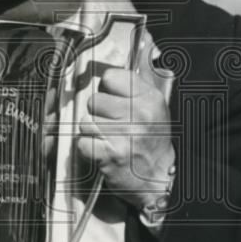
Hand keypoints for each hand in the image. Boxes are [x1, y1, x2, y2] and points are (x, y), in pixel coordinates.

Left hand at [77, 66, 174, 210]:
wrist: (159, 180)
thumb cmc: (153, 142)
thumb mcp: (155, 108)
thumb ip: (137, 84)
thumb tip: (124, 61)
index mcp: (150, 98)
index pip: (111, 77)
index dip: (108, 90)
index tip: (115, 101)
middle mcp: (139, 114)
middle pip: (94, 100)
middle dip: (98, 113)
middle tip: (113, 126)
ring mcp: (124, 134)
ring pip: (85, 121)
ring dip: (92, 132)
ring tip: (108, 139)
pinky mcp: (109, 154)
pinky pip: (82, 141)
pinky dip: (89, 149)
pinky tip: (103, 151)